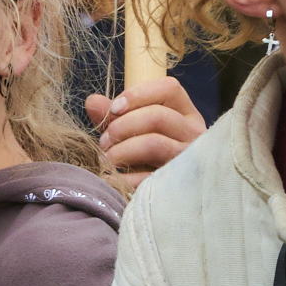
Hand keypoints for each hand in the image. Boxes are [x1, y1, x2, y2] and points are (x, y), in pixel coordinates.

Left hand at [85, 76, 205, 189]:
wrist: (167, 197)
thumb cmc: (146, 156)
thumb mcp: (133, 131)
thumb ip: (114, 116)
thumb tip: (92, 101)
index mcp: (185, 114)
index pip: (169, 88)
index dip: (138, 94)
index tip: (114, 108)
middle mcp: (193, 133)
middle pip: (158, 116)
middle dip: (122, 126)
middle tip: (103, 142)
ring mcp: (187, 160)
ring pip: (154, 144)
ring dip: (121, 150)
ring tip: (106, 159)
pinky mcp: (176, 186)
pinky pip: (147, 178)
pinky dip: (122, 177)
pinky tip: (108, 178)